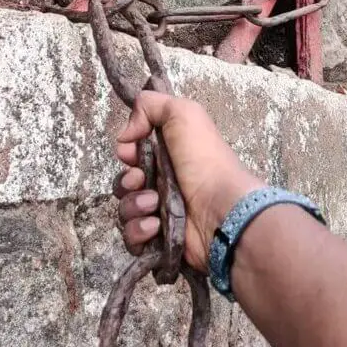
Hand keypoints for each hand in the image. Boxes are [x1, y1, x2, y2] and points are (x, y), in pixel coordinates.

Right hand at [115, 92, 261, 272]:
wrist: (222, 208)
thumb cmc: (204, 159)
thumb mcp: (183, 113)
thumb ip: (150, 106)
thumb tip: (125, 135)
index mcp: (169, 155)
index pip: (133, 155)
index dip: (126, 153)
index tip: (129, 154)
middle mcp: (165, 183)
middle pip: (125, 183)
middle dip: (127, 181)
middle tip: (142, 181)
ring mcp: (161, 213)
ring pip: (125, 210)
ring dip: (134, 205)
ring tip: (154, 204)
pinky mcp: (159, 240)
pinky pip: (132, 237)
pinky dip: (139, 231)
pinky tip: (155, 226)